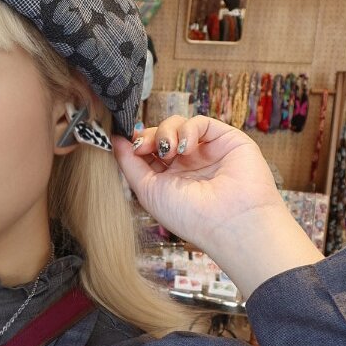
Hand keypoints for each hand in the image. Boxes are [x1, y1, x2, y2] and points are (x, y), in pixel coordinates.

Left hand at [113, 115, 322, 298]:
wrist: (229, 223)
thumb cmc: (190, 216)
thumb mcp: (148, 191)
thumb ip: (130, 164)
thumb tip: (115, 139)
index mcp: (169, 177)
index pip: (147, 150)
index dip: (136, 143)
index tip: (127, 142)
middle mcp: (187, 163)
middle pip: (160, 134)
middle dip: (148, 136)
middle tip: (144, 146)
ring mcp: (206, 150)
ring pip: (178, 124)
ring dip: (166, 132)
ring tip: (169, 151)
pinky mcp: (226, 139)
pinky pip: (200, 122)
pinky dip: (188, 129)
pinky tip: (186, 148)